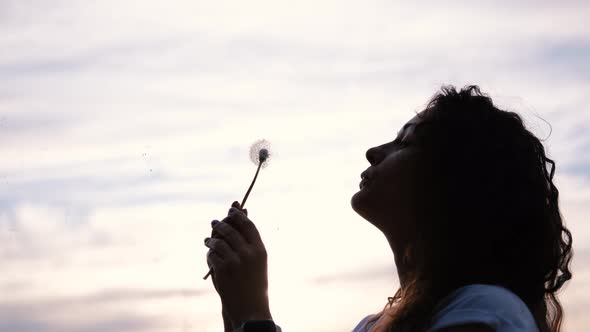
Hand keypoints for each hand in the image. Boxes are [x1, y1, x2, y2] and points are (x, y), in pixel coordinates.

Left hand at [205, 201, 271, 327]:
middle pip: (231, 230)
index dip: (238, 215)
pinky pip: (212, 255)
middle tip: (214, 222)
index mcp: (260, 249)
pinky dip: (210, 254)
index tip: (231, 209)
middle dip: (220, 224)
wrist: (250, 307)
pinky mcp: (222, 270)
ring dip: (211, 239)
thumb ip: (249, 240)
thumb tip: (244, 215)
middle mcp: (248, 253)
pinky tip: (210, 255)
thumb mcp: (257, 260)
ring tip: (207, 240)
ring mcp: (234, 261)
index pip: (248, 225)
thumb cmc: (254, 282)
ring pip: (218, 242)